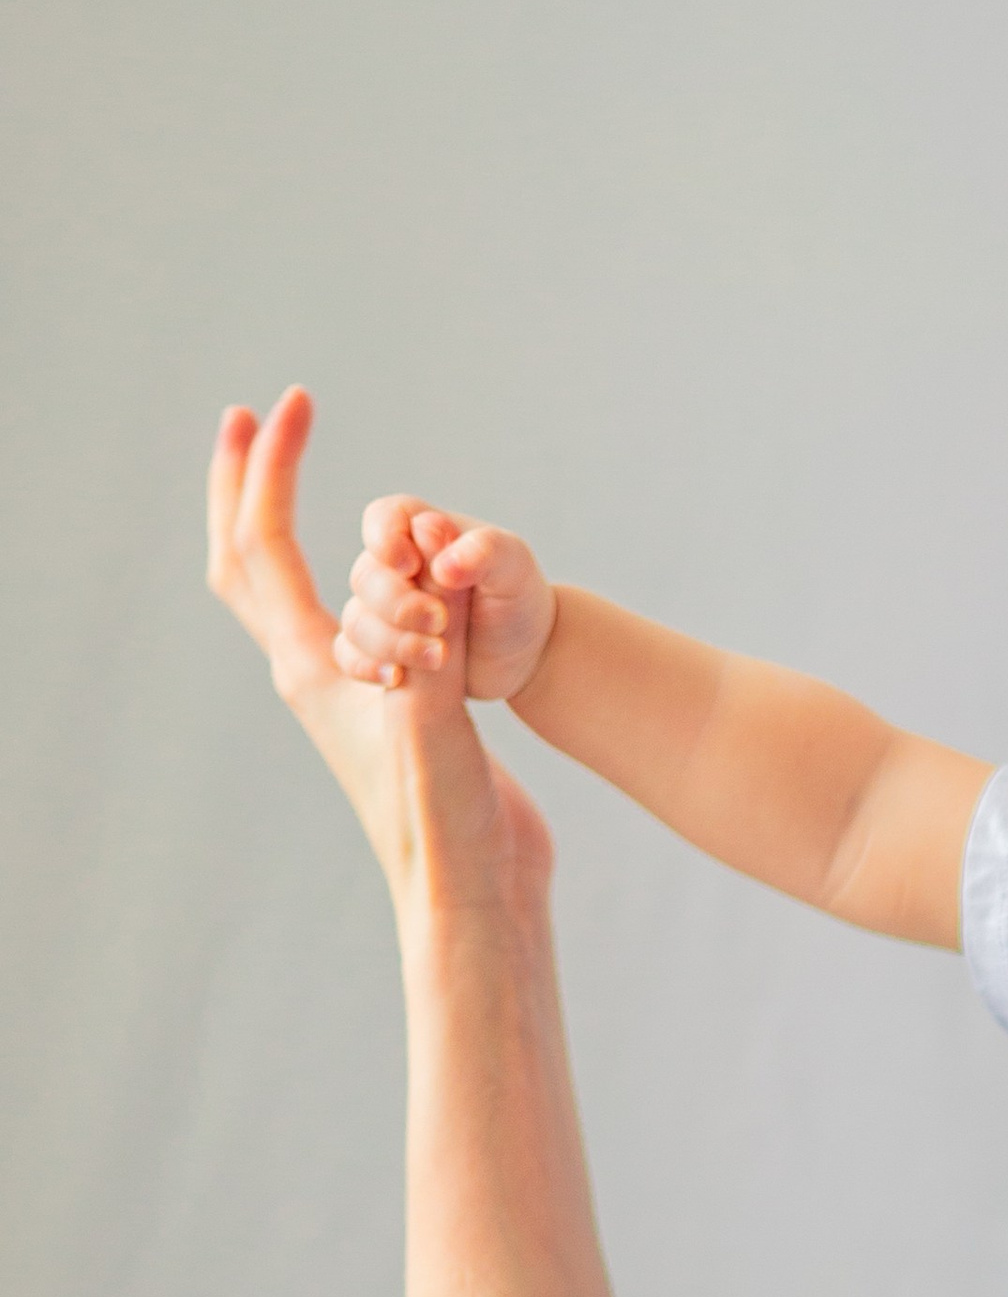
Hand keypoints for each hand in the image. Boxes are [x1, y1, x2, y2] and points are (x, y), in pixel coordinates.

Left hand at [209, 391, 551, 924]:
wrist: (473, 891)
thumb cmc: (444, 822)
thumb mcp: (433, 722)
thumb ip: (426, 644)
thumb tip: (423, 573)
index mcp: (309, 669)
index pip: (262, 548)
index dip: (269, 470)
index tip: (289, 405)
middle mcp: (313, 674)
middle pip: (248, 563)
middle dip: (246, 486)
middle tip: (257, 418)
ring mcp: (348, 692)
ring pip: (294, 590)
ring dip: (295, 525)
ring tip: (315, 479)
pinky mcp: (391, 708)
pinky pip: (357, 618)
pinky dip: (361, 571)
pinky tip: (391, 564)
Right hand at [337, 495, 557, 705]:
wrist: (526, 651)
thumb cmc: (519, 596)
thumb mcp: (513, 566)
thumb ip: (482, 553)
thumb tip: (443, 564)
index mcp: (419, 529)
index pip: (381, 520)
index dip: (386, 542)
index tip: (411, 566)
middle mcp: (392, 566)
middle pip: (365, 578)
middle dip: (398, 604)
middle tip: (441, 622)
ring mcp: (382, 610)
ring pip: (356, 621)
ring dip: (392, 642)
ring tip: (439, 657)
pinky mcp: (382, 650)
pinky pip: (350, 655)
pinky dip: (366, 666)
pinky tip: (397, 678)